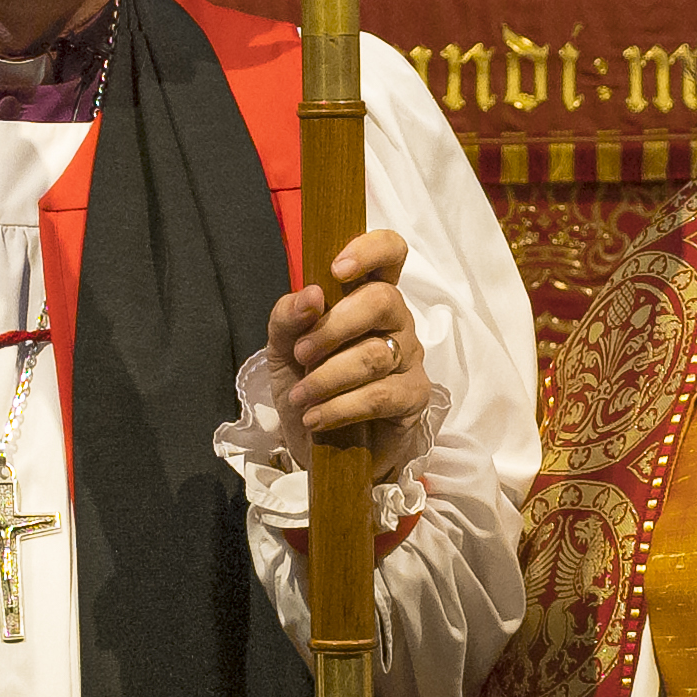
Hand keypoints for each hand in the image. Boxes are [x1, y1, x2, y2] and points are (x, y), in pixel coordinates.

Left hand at [260, 229, 432, 443]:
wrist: (318, 445)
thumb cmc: (307, 385)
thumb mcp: (283, 348)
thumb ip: (288, 317)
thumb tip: (310, 296)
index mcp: (366, 296)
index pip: (390, 253)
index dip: (370, 250)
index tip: (336, 269)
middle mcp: (395, 321)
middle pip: (382, 300)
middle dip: (334, 327)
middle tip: (300, 353)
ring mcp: (409, 358)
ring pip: (374, 354)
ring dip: (328, 377)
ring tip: (301, 396)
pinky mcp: (413, 397)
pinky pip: (379, 396)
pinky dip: (340, 407)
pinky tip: (316, 417)